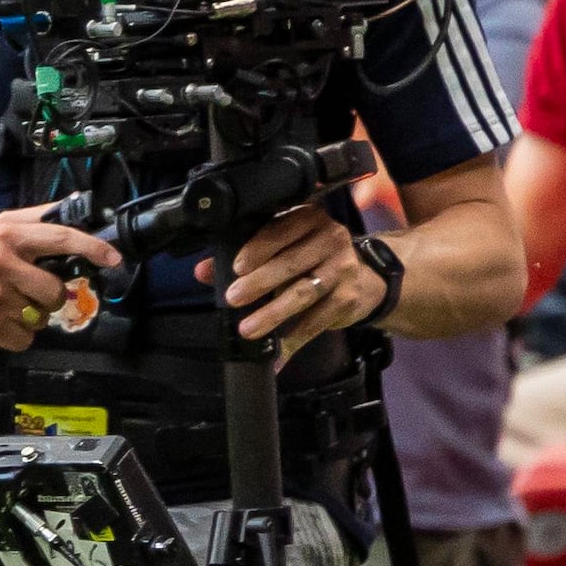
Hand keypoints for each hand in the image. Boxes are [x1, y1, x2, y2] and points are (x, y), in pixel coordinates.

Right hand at [0, 206, 124, 350]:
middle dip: (47, 297)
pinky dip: (16, 336)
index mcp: (6, 238)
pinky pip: (25, 339)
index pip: (60, 238)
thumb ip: (35, 219)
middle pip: (55, 290)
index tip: (112, 258)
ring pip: (41, 318)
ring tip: (4, 307)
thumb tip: (74, 207)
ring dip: (29, 318)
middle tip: (26, 294)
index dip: (92, 248)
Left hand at [223, 204, 387, 342]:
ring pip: (304, 292)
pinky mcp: (350, 296)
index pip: (280, 230)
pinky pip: (319, 318)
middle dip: (260, 282)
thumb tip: (202, 272)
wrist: (364, 278)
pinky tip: (279, 347)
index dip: (257, 248)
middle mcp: (331, 238)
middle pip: (291, 262)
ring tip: (248, 328)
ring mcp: (344, 268)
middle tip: (233, 298)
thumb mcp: (280, 249)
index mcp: (308, 219)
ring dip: (274, 313)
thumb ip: (241, 256)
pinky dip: (296, 335)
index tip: (236, 267)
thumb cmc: (308, 258)